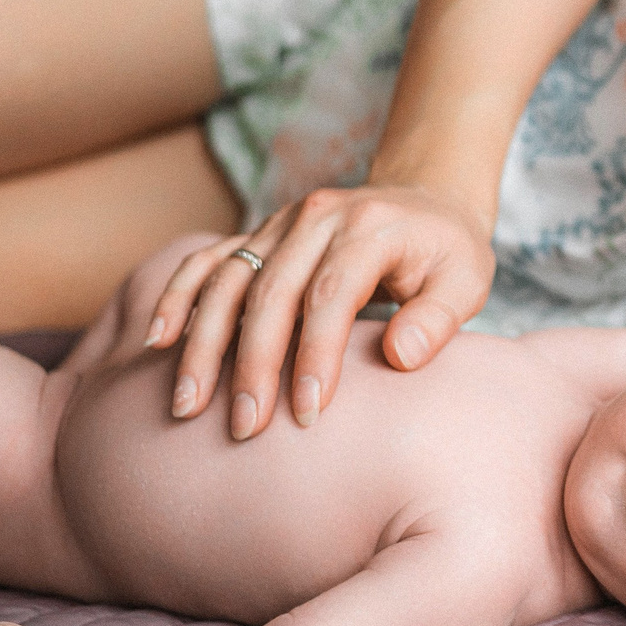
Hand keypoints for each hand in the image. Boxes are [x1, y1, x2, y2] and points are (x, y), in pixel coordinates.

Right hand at [146, 184, 494, 438]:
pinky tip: (158, 342)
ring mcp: (281, 223)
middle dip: (253, 365)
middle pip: (272, 292)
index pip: (332, 294)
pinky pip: (208, 261)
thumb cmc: (447, 253)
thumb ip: (438, 318)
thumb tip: (399, 357)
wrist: (424, 197)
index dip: (317, 355)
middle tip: (244, 427)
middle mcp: (317, 218)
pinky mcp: (259, 234)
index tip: (308, 412)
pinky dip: (178, 297)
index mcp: (370, 227)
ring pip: (228, 280)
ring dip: (203, 343)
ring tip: (187, 404)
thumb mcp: (467, 280)